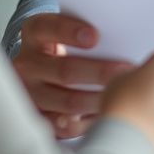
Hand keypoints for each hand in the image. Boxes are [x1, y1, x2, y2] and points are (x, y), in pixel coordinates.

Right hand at [12, 13, 132, 138]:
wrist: (42, 76)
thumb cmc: (68, 48)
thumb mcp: (69, 32)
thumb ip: (88, 32)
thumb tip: (122, 30)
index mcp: (34, 34)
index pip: (46, 27)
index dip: (69, 31)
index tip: (95, 37)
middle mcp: (27, 64)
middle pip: (64, 70)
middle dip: (98, 71)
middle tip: (126, 69)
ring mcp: (30, 94)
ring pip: (68, 101)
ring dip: (99, 98)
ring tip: (124, 94)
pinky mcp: (39, 119)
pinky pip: (67, 126)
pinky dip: (89, 122)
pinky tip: (108, 113)